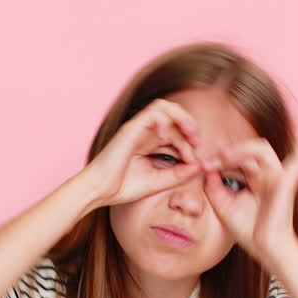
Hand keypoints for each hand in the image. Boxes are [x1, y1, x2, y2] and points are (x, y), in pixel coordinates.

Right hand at [80, 98, 204, 207]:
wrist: (98, 191)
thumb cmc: (122, 187)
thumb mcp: (158, 181)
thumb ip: (179, 174)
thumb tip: (199, 166)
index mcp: (150, 142)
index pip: (176, 132)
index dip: (190, 143)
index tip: (195, 161)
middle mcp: (144, 131)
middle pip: (172, 113)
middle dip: (189, 125)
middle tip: (197, 142)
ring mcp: (137, 127)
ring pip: (164, 106)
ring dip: (181, 118)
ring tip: (189, 136)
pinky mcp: (131, 128)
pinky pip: (153, 112)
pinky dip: (165, 121)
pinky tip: (167, 139)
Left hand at [201, 129, 297, 267]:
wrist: (266, 248)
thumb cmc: (249, 232)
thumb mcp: (223, 206)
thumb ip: (213, 187)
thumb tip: (206, 170)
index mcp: (254, 180)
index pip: (236, 160)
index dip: (219, 159)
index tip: (202, 165)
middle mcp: (267, 174)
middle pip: (246, 151)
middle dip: (226, 154)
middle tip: (208, 162)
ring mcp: (278, 175)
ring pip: (260, 148)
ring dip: (240, 149)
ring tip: (224, 157)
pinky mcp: (287, 180)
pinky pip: (297, 156)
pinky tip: (295, 128)